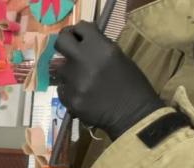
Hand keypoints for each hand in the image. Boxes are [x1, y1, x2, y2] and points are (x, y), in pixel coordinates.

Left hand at [55, 22, 161, 139]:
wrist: (133, 114)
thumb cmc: (131, 84)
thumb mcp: (119, 58)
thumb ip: (99, 48)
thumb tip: (82, 43)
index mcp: (101, 49)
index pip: (81, 27)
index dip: (79, 31)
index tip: (79, 36)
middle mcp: (83, 61)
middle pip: (60, 42)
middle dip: (65, 44)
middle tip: (70, 50)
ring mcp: (73, 81)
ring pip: (60, 69)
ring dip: (69, 72)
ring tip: (83, 80)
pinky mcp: (68, 99)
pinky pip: (62, 88)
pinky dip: (69, 90)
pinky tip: (83, 94)